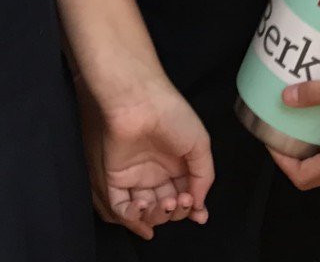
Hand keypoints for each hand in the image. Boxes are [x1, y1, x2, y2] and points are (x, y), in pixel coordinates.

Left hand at [77, 76, 213, 238]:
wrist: (140, 102)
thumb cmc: (172, 115)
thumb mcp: (200, 144)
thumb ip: (204, 177)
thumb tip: (199, 205)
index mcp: (177, 165)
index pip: (185, 197)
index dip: (192, 210)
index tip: (199, 215)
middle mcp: (156, 173)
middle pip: (166, 209)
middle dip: (176, 212)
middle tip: (182, 200)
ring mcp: (136, 177)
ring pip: (145, 213)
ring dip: (156, 217)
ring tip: (165, 202)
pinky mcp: (115, 178)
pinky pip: (120, 208)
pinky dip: (131, 217)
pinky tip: (142, 206)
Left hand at [269, 54, 319, 189]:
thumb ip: (316, 93)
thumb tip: (285, 97)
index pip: (305, 177)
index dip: (283, 164)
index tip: (270, 140)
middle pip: (315, 177)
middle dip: (292, 162)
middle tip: (278, 135)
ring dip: (307, 156)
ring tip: (293, 131)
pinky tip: (317, 124)